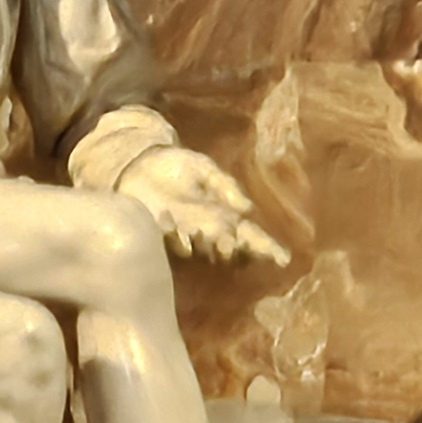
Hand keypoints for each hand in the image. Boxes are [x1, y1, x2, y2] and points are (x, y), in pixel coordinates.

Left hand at [113, 145, 291, 266]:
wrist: (139, 164)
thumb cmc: (177, 167)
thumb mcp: (205, 168)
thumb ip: (225, 185)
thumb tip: (247, 208)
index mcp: (224, 215)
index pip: (251, 235)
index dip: (267, 247)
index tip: (282, 258)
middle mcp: (208, 231)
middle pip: (230, 248)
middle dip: (235, 249)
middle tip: (236, 245)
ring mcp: (185, 236)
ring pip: (204, 250)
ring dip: (211, 247)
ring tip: (220, 242)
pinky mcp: (161, 235)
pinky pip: (174, 242)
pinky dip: (179, 237)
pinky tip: (176, 224)